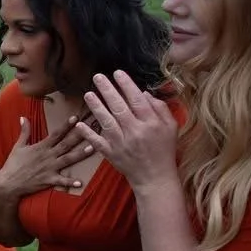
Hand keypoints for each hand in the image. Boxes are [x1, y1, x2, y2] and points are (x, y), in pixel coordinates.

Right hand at [0, 116, 95, 198]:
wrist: (7, 184)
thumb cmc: (13, 165)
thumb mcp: (18, 146)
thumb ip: (24, 132)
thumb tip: (23, 117)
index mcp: (41, 147)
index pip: (56, 134)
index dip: (66, 125)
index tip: (75, 117)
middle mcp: (47, 156)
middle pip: (65, 144)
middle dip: (78, 136)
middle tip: (90, 128)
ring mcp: (49, 168)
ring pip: (67, 159)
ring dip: (80, 154)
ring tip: (92, 148)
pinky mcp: (48, 180)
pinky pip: (62, 181)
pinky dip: (71, 182)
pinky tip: (81, 182)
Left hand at [77, 71, 180, 188]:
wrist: (155, 177)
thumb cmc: (164, 150)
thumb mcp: (171, 127)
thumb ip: (160, 109)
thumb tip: (144, 93)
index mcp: (150, 123)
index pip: (136, 100)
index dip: (126, 85)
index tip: (117, 73)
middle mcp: (134, 131)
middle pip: (118, 107)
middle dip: (107, 90)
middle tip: (97, 77)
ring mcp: (121, 143)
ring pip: (106, 121)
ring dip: (95, 107)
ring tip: (88, 94)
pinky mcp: (110, 154)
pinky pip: (97, 142)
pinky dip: (87, 133)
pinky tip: (79, 124)